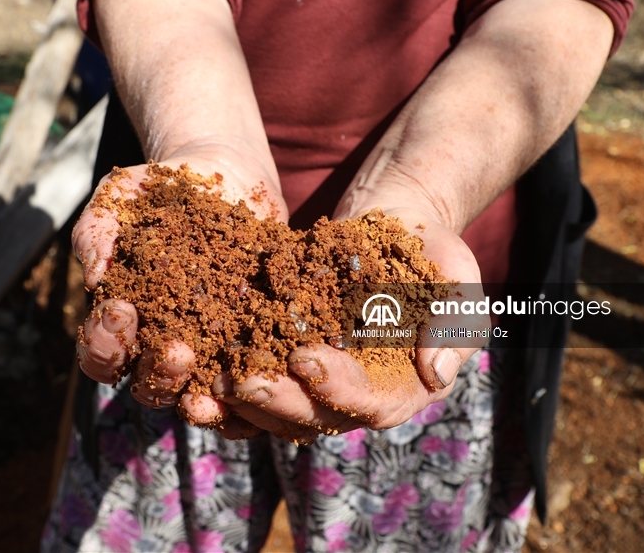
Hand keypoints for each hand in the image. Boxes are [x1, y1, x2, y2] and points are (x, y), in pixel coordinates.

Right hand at [71, 146, 287, 415]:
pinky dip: (265, 380)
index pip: (102, 356)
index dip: (104, 343)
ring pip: (208, 394)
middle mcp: (165, 349)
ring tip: (225, 374)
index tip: (120, 309)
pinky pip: (259, 376)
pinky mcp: (258, 342)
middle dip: (161, 375)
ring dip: (213, 394)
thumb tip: (96, 278)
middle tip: (177, 349)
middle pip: (153, 389)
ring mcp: (214, 351)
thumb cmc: (162, 191)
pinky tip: (274, 366)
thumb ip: (98, 231)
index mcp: (124, 326)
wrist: (227, 175)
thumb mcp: (121, 197)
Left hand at [177, 188, 488, 443]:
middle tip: (241, 380)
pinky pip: (250, 374)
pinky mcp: (281, 357)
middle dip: (275, 400)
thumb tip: (435, 374)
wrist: (392, 227)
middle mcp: (354, 397)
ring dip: (236, 403)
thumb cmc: (433, 252)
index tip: (305, 358)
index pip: (370, 404)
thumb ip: (454, 323)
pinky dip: (219, 377)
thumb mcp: (456, 277)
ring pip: (272, 407)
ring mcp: (314, 382)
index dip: (337, 387)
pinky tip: (187, 364)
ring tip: (203, 386)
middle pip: (312, 415)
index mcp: (402, 390)